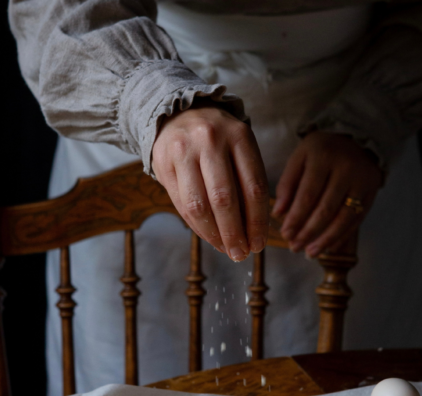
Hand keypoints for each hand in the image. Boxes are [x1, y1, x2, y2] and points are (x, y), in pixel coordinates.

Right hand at [151, 103, 268, 261]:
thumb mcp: (240, 150)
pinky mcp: (163, 163)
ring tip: (225, 249)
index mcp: (239, 136)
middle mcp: (210, 140)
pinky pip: (182, 204)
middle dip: (234, 233)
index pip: (253, 188)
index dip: (257, 222)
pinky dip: (197, 227)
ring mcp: (183, 151)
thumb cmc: (218, 141)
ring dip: (214, 235)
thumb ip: (247, 183)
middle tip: (241, 254)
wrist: (177, 114)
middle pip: (225, 199)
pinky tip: (209, 237)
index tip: (259, 245)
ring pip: (200, 205)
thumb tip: (254, 232)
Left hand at [272, 131, 383, 256]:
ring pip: (343, 218)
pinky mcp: (373, 191)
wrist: (357, 136)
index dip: (295, 218)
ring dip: (325, 240)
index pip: (307, 195)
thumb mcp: (300, 158)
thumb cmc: (321, 151)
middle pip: (326, 209)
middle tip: (294, 247)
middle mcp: (346, 168)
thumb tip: (277, 213)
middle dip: (308, 232)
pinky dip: (342, 236)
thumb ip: (287, 184)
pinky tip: (329, 247)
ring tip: (310, 253)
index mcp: (323, 157)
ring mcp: (362, 181)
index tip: (285, 234)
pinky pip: (357, 219)